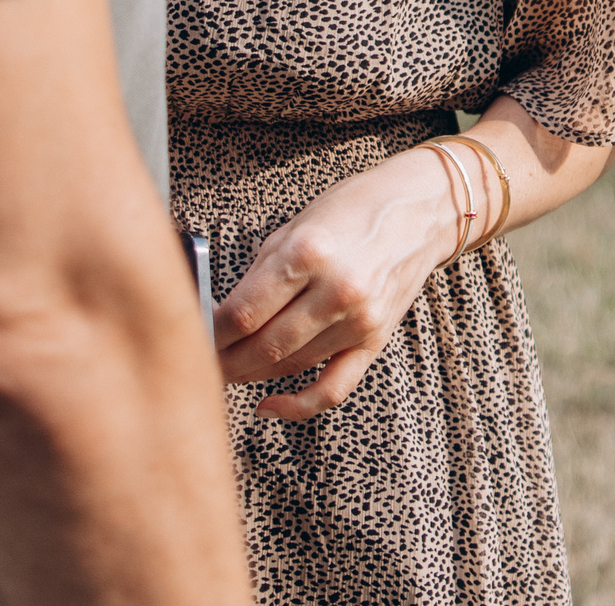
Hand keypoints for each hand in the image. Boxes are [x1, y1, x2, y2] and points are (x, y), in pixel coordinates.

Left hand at [214, 148, 465, 420]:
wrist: (421, 208)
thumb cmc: (354, 208)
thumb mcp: (296, 226)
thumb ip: (259, 274)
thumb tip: (221, 315)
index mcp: (309, 253)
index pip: (243, 313)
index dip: (209, 332)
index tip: (194, 334)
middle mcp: (337, 290)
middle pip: (262, 347)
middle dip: (224, 360)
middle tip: (200, 360)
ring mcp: (359, 320)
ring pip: (289, 367)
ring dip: (251, 375)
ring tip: (227, 369)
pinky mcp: (375, 340)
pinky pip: (332, 389)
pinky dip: (297, 405)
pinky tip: (269, 404)